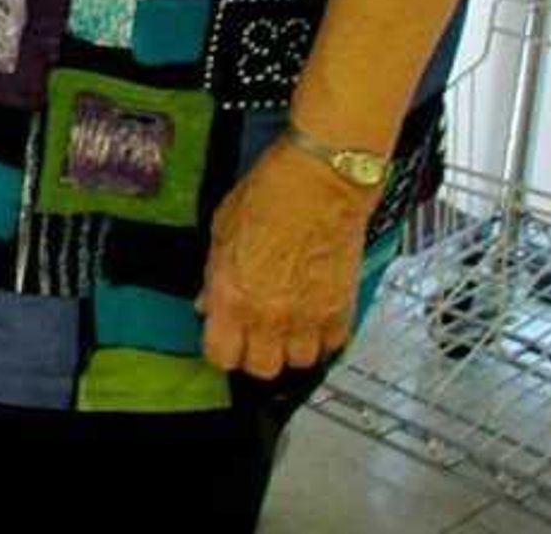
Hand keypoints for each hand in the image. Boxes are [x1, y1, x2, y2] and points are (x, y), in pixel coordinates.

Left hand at [197, 140, 373, 379]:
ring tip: (287, 326)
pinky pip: (332, 345)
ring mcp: (309, 318)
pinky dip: (323, 338)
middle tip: (255, 333)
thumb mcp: (221, 232)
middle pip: (261, 369)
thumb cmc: (266, 196)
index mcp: (232, 297)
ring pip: (299, 363)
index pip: (220, 355)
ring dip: (291, 348)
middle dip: (254, 354)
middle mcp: (270, 317)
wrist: (320, 182)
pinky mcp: (342, 310)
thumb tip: (208, 304)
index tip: (224, 337)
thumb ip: (214, 277)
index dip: (220, 348)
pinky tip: (315, 318)